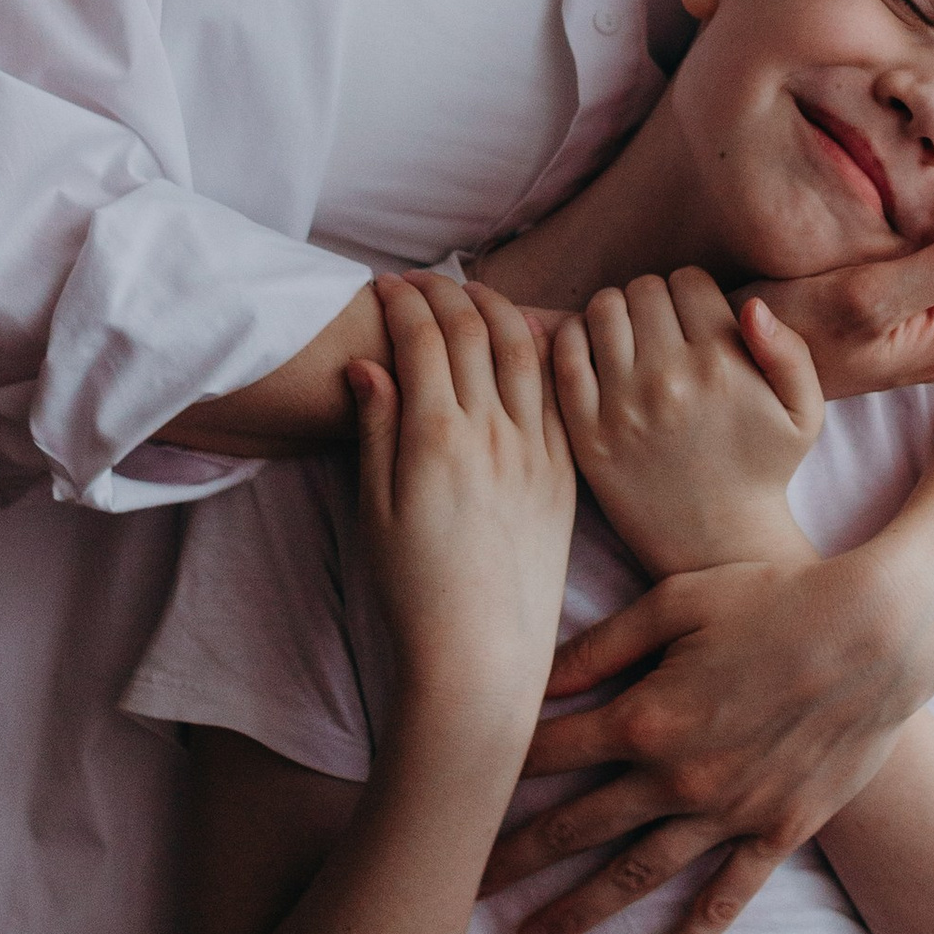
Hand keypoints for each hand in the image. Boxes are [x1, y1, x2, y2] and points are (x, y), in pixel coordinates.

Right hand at [350, 275, 575, 713]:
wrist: (481, 652)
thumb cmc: (414, 590)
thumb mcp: (375, 509)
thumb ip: (376, 430)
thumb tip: (368, 366)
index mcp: (436, 438)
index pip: (422, 338)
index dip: (402, 301)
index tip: (385, 285)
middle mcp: (492, 433)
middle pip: (473, 331)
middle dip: (445, 293)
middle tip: (423, 281)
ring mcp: (537, 450)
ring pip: (523, 349)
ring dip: (495, 309)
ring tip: (472, 295)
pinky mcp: (565, 473)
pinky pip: (560, 392)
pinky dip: (542, 352)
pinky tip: (528, 339)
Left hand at [476, 540, 933, 933]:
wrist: (883, 632)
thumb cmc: (779, 595)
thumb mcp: (680, 599)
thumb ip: (602, 644)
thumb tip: (536, 676)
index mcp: (644, 715)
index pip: (547, 752)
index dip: (495, 773)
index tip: (454, 797)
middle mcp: (676, 776)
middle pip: (574, 826)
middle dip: (512, 860)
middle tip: (459, 892)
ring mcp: (728, 812)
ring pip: (634, 876)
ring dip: (577, 913)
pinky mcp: (776, 831)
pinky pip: (721, 901)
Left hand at [551, 270, 823, 577]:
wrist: (717, 545)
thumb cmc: (763, 470)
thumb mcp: (804, 412)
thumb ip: (789, 350)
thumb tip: (752, 306)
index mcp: (722, 363)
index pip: (687, 280)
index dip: (692, 293)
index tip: (693, 320)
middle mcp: (669, 377)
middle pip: (643, 288)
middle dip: (653, 301)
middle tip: (661, 332)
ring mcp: (622, 405)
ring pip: (602, 310)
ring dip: (615, 316)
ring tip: (630, 342)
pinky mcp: (587, 432)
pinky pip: (566, 353)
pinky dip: (576, 341)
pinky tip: (599, 359)